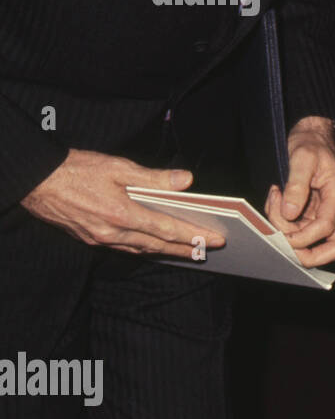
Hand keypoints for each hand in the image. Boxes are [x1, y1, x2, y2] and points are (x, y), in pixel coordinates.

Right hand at [20, 151, 226, 257]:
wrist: (35, 181)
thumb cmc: (76, 169)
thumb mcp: (117, 167)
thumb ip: (153, 177)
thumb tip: (185, 181)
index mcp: (121, 214)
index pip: (167, 229)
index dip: (194, 236)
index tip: (216, 240)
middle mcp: (111, 233)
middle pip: (157, 245)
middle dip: (187, 249)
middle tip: (210, 250)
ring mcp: (100, 239)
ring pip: (141, 249)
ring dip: (167, 252)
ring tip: (190, 251)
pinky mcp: (90, 239)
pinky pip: (125, 248)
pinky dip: (144, 248)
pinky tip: (155, 245)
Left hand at [264, 116, 334, 266]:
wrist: (313, 135)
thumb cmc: (311, 143)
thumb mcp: (302, 158)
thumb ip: (296, 185)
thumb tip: (290, 213)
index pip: (327, 228)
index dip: (303, 237)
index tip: (281, 234)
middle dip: (311, 255)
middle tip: (285, 246)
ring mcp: (328, 211)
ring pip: (313, 240)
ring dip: (288, 231)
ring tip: (274, 201)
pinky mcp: (316, 212)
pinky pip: (301, 228)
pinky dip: (283, 221)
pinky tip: (276, 200)